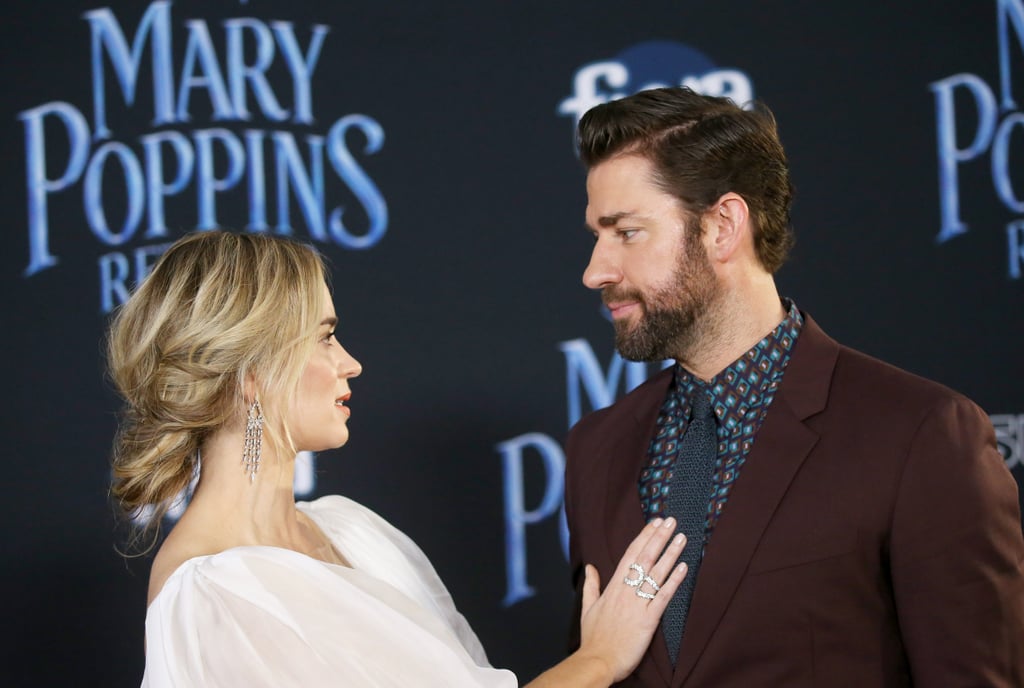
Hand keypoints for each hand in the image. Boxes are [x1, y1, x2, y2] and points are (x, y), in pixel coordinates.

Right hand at [576, 518, 686, 682]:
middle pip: (644, 558)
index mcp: (612, 587)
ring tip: (681, 538)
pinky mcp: (647, 620)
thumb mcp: (587, 609)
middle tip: (671, 521)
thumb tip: (590, 568)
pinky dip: (673, 581)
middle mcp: (625, 591)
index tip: (654, 523)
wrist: (597, 661)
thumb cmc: (593, 639)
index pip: (630, 555)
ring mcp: (637, 604)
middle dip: (658, 538)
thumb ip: (591, 586)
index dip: (643, 537)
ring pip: (655, 573)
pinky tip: (683, 568)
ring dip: (670, 554)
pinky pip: (662, 597)